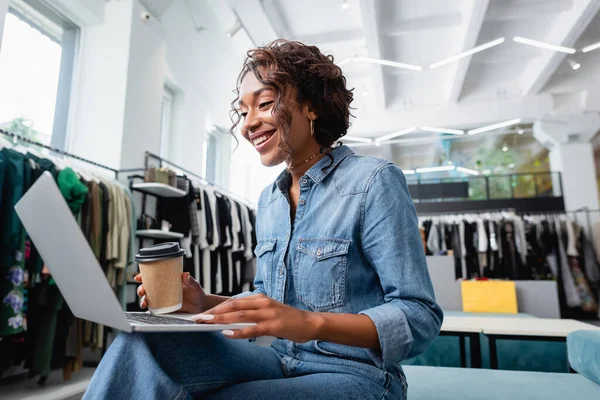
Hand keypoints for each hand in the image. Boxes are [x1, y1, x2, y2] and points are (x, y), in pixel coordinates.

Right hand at [135, 272, 205, 313]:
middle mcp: (163, 289)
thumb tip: (185, 275)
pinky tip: (147, 309)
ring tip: (144, 302)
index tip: (139, 277)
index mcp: (168, 280)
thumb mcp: (194, 286)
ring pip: (148, 298)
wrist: (200, 305)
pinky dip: (149, 309)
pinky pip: (154, 308)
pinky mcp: (164, 308)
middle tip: (142, 291)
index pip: (154, 276)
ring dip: (143, 300)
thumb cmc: (197, 293)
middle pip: (148, 287)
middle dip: (141, 289)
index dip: (144, 276)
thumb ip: (191, 281)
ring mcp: (163, 299)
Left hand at [192, 294, 319, 341]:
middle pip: (233, 306)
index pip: (234, 301)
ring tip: (207, 323)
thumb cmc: (286, 318)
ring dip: (221, 319)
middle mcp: (262, 303)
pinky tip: (227, 333)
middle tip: (199, 317)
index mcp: (259, 298)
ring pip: (240, 315)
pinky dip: (238, 331)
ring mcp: (268, 313)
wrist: (307, 322)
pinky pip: (252, 328)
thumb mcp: (267, 310)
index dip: (217, 307)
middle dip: (214, 312)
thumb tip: (229, 319)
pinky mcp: (273, 325)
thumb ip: (251, 312)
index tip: (203, 313)